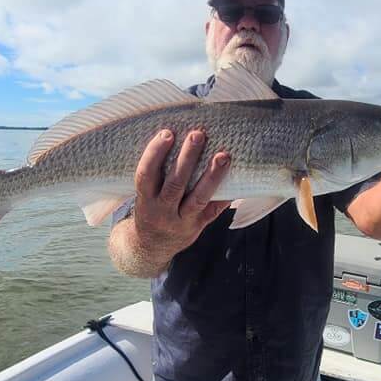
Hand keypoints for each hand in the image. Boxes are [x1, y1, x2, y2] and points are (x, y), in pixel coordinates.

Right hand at [132, 129, 231, 257]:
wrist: (150, 248)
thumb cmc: (149, 209)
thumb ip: (155, 174)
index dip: (155, 154)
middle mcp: (161, 211)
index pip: (146, 175)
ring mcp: (181, 221)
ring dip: (212, 176)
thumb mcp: (143, 195)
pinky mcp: (198, 227)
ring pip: (198, 198)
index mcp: (144, 199)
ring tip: (223, 155)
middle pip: (175, 184)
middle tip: (198, 134)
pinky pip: (214, 211)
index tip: (167, 133)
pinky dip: (225, 196)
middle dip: (187, 158)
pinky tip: (237, 180)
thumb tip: (174, 135)